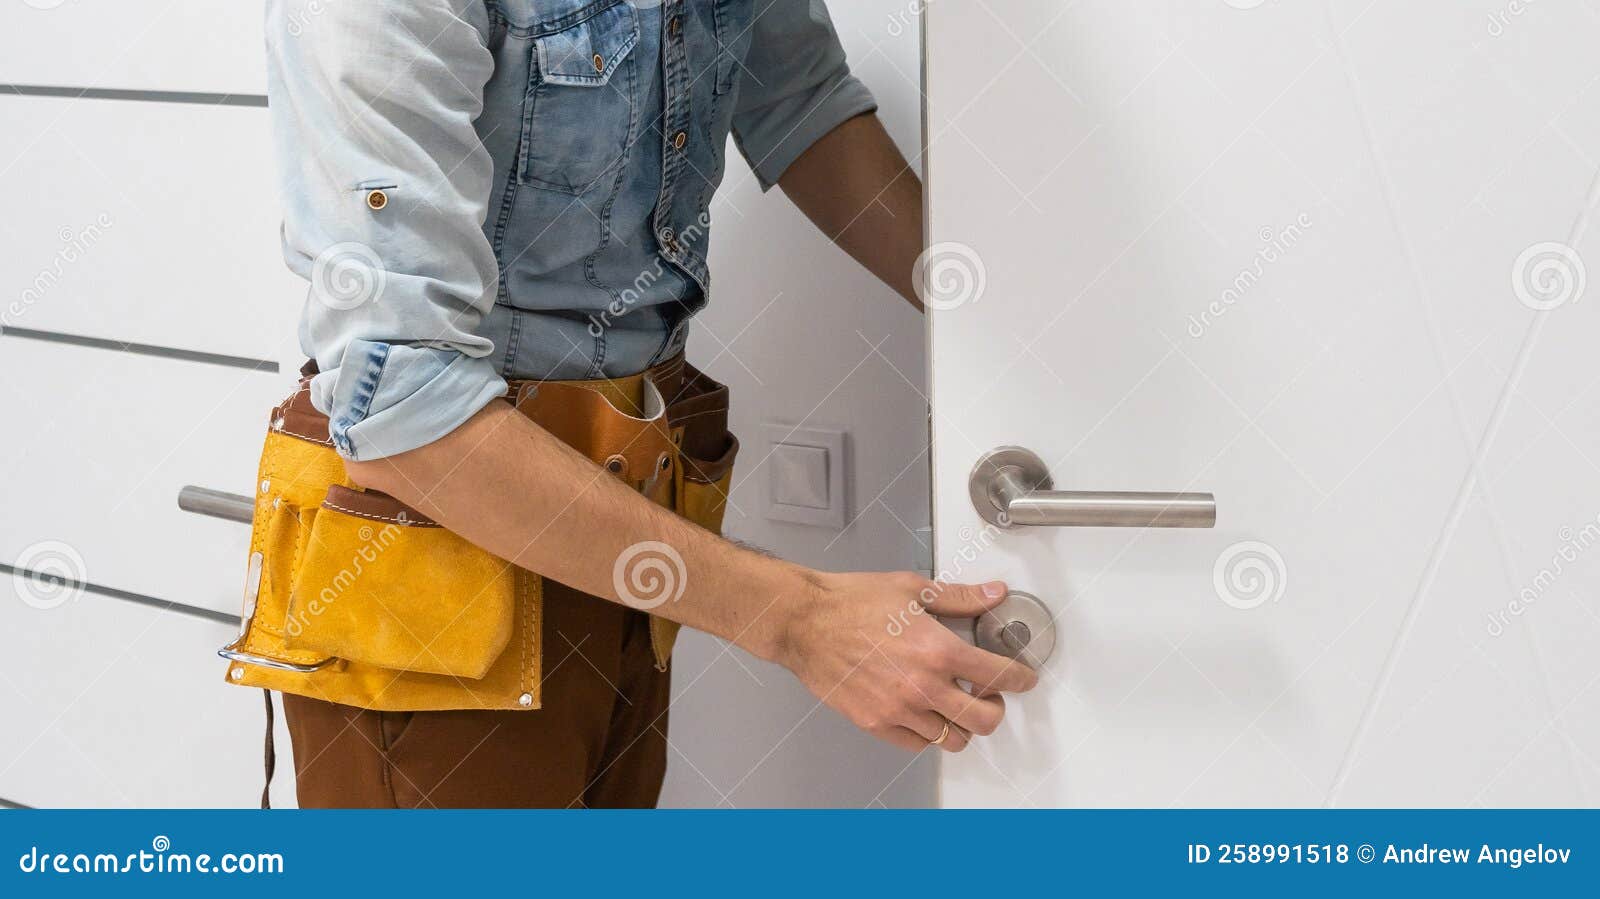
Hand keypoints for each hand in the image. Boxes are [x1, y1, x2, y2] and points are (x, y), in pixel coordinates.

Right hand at [775, 571, 1039, 751]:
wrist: (805, 621)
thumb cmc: (852, 602)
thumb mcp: (912, 589)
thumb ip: (959, 598)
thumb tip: (993, 594)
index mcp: (938, 650)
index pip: (998, 675)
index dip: (1020, 679)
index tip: (1022, 679)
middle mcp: (922, 686)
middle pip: (983, 721)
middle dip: (995, 709)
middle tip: (989, 696)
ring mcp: (898, 710)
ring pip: (952, 739)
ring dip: (962, 724)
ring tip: (955, 705)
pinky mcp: (875, 722)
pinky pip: (917, 744)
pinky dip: (929, 734)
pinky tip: (925, 713)